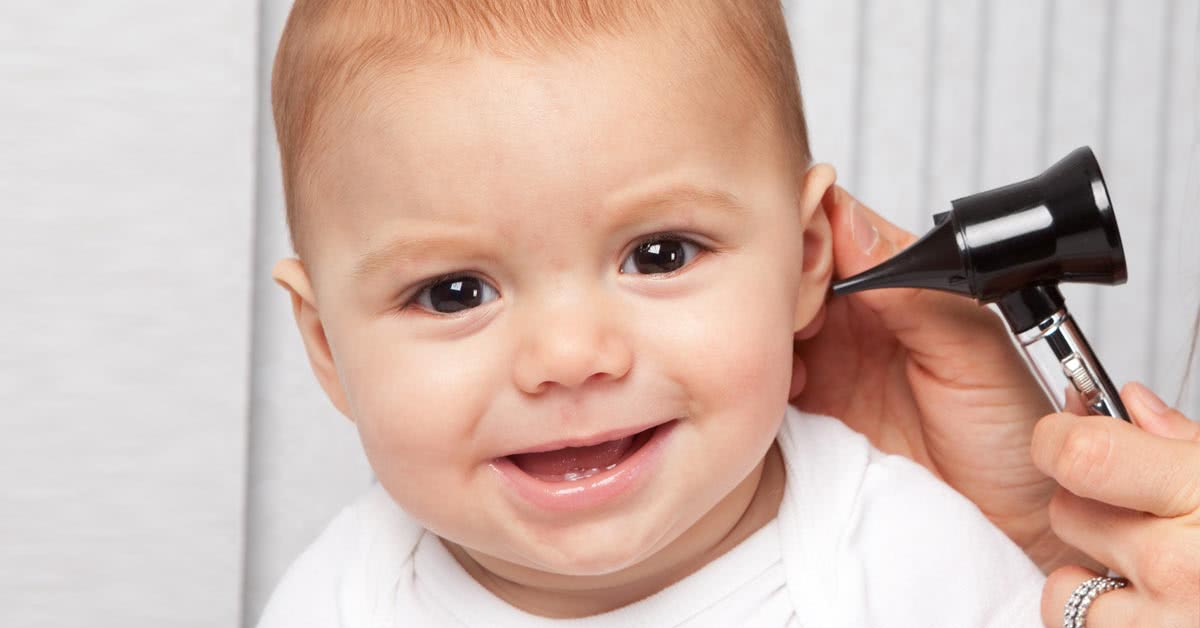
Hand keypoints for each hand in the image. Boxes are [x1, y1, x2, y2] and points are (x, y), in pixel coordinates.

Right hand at [790, 185, 1097, 573]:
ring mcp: (824, 362)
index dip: (810, 231)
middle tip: (797, 317)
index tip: (805, 258)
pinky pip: (758, 378)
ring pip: (765, 319)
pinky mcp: (802, 411)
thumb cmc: (1015, 442)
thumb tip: (853, 229)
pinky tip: (779, 389)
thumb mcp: (977, 356)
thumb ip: (917, 292)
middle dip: (780, 282)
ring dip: (762, 329)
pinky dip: (754, 377)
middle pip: (788, 269)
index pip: (834, 228)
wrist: (1010, 529)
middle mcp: (855, 317)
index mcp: (900, 286)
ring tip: (789, 356)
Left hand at [1034, 382, 1199, 626]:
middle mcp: (1184, 568)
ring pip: (1066, 589)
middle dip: (1086, 505)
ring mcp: (1173, 625)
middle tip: (1137, 512)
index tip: (1061, 435)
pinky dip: (1109, 622)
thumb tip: (1130, 405)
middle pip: (1067, 514)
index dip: (1058, 439)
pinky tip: (1154, 609)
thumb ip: (1188, 443)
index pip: (1083, 456)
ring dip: (1088, 578)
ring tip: (1144, 572)